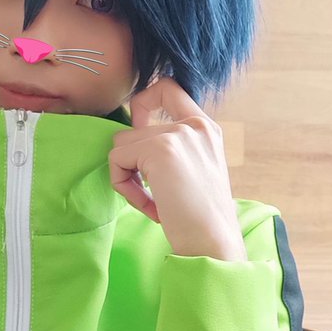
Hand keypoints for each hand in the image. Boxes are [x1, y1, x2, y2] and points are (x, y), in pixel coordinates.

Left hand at [108, 76, 247, 259]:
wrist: (214, 243)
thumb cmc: (202, 218)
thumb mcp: (195, 171)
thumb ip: (173, 149)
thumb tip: (125, 143)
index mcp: (206, 127)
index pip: (168, 87)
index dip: (143, 104)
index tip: (140, 132)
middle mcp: (195, 124)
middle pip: (133, 128)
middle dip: (133, 163)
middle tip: (153, 193)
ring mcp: (178, 135)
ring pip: (121, 145)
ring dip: (128, 178)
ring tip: (155, 202)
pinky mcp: (160, 150)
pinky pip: (117, 161)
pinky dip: (125, 188)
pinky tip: (151, 207)